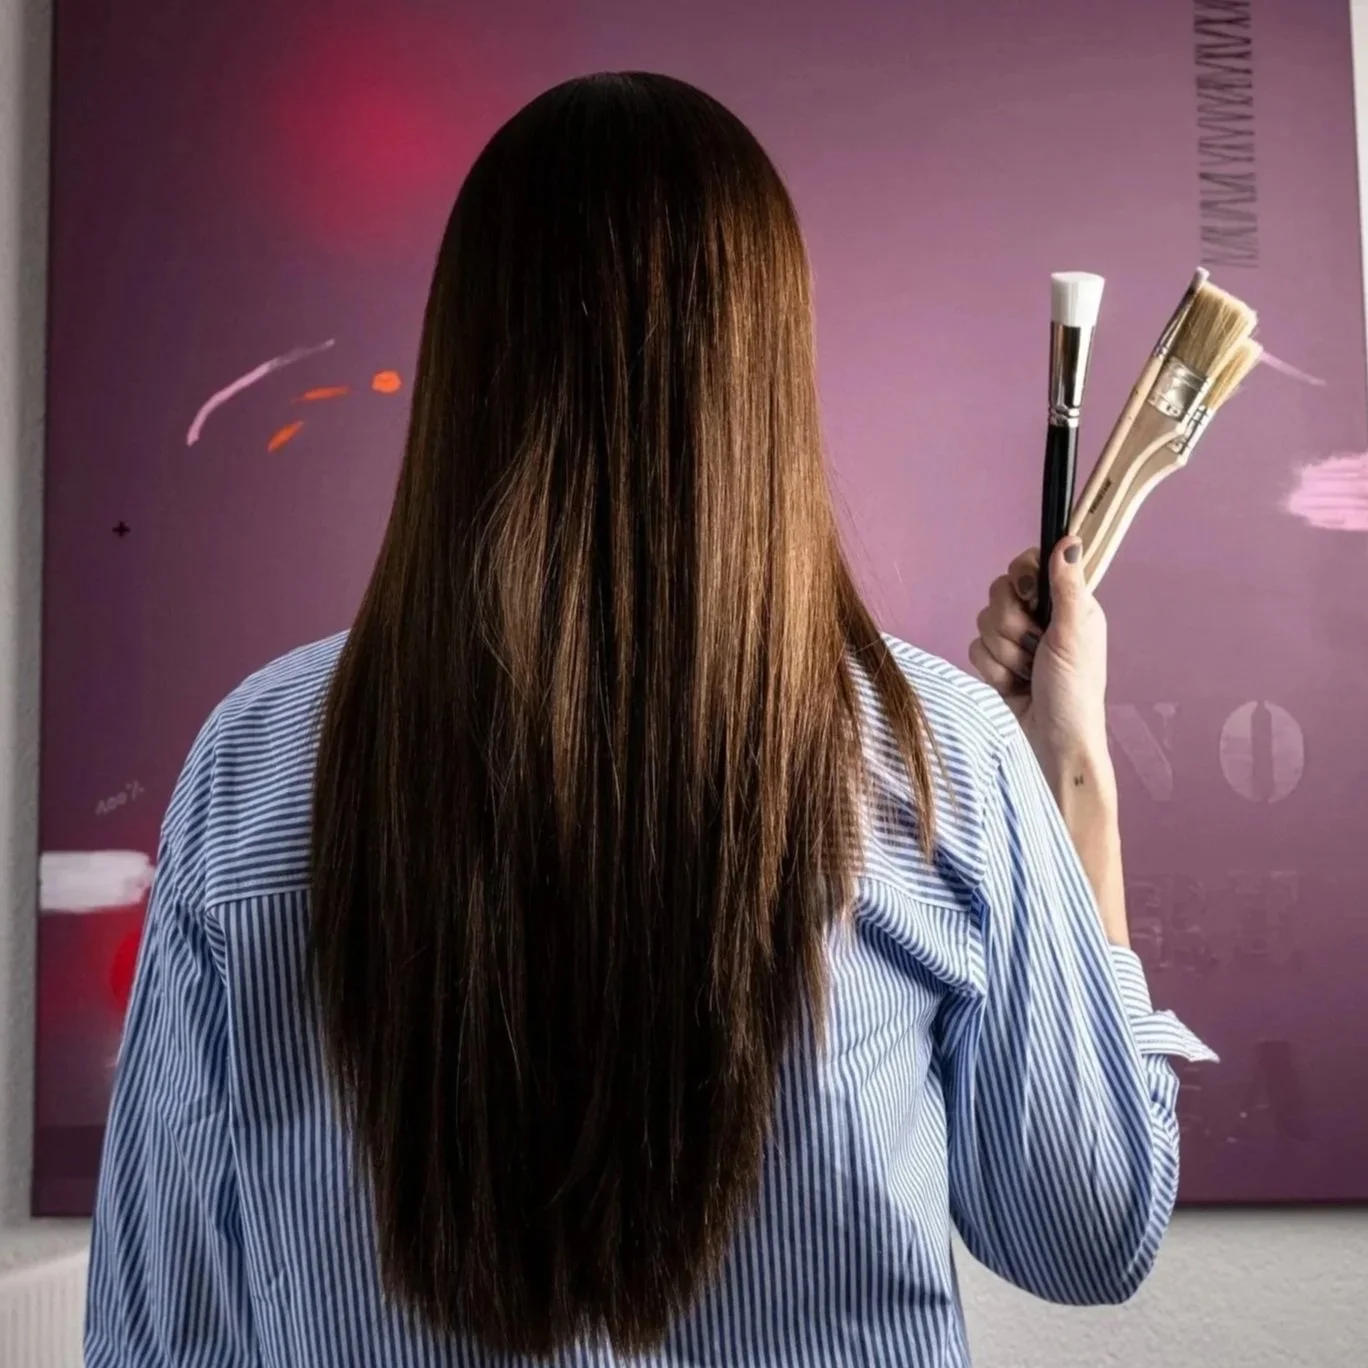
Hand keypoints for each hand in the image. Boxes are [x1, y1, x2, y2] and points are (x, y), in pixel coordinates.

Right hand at [968, 538, 1110, 784]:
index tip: (1030, 596)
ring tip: (1028, 674)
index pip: (1028, 564)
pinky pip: (975, 649)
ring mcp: (1015, 641)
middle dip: (1013, 626)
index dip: (1021, 577)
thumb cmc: (1074, 692)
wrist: (1052, 742)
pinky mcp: (995, 663)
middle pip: (999, 592)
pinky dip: (994, 671)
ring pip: (984, 622)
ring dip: (1006, 653)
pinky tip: (1014, 686)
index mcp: (1066, 603)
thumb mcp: (1075, 634)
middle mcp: (1039, 617)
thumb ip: (1067, 585)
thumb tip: (1068, 539)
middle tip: (1036, 648)